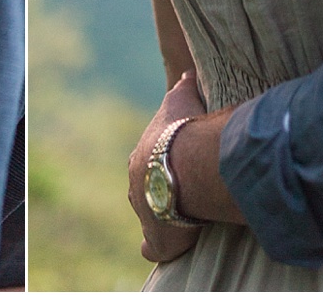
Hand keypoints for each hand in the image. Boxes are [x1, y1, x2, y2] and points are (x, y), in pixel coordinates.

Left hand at [126, 70, 206, 262]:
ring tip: (174, 216)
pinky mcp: (157, 237)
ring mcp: (143, 209)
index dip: (160, 159)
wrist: (179, 165)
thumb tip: (186, 71)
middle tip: (173, 190)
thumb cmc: (181, 132)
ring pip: (147, 212)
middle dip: (154, 187)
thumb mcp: (180, 100)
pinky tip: (154, 249)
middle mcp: (136, 182)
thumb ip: (183, 86)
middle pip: (143, 185)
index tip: (170, 162)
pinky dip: (154, 248)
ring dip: (159, 213)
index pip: (148, 157)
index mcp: (141, 154)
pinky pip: (152, 246)